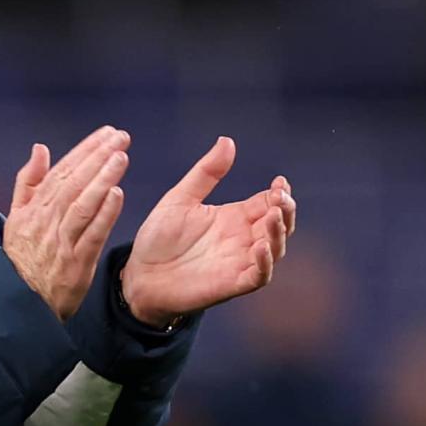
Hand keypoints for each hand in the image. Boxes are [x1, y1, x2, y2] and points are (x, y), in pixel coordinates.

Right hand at [3, 125, 130, 321]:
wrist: (19, 301)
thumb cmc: (22, 256)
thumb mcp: (16, 216)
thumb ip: (28, 181)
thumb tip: (40, 149)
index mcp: (34, 207)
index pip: (62, 172)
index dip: (85, 150)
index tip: (106, 133)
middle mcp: (47, 221)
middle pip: (74, 183)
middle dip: (97, 157)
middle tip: (120, 137)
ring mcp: (61, 242)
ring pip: (82, 204)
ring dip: (102, 179)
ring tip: (121, 158)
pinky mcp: (75, 263)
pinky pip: (91, 235)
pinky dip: (104, 215)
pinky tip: (117, 195)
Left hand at [121, 137, 296, 325]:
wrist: (139, 275)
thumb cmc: (159, 238)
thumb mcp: (180, 198)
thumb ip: (206, 173)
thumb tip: (227, 141)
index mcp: (234, 217)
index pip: (268, 202)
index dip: (279, 193)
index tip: (280, 181)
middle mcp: (242, 239)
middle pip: (279, 224)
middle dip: (286, 210)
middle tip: (281, 197)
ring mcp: (239, 262)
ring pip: (275, 249)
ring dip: (279, 233)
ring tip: (273, 216)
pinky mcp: (232, 284)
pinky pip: (258, 276)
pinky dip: (265, 263)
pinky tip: (261, 246)